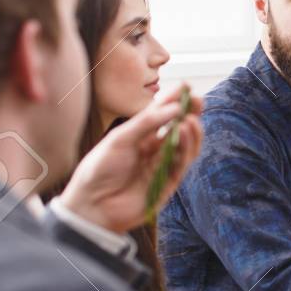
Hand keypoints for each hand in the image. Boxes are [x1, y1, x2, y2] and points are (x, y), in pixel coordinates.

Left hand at [58, 86, 202, 233]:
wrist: (92, 204)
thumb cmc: (100, 169)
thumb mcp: (120, 138)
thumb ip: (147, 123)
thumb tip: (175, 108)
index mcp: (141, 137)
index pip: (164, 116)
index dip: (176, 101)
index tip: (187, 86)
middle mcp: (155, 150)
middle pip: (180, 130)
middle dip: (191, 115)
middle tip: (199, 101)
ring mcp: (163, 167)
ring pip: (186, 147)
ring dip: (192, 132)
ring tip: (191, 118)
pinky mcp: (168, 184)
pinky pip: (182, 164)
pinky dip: (187, 147)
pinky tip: (186, 132)